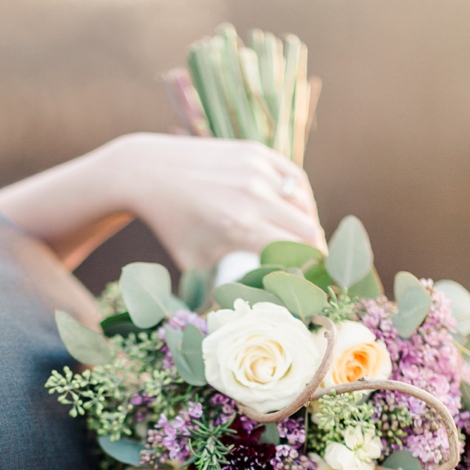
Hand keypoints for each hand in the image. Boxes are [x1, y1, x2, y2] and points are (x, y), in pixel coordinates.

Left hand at [0, 131, 324, 273]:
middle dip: (316, 252)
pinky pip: (295, 179)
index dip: (312, 272)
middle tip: (314, 268)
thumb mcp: (197, 264)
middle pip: (308, 230)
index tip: (316, 286)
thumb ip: (223, 286)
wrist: (153, 173)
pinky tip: (296, 213)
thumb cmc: (175, 227)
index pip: (298, 252)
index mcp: (239, 228)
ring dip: (308, 225)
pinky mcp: (257, 153)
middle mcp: (253, 196)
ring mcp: (257, 170)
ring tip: (302, 243)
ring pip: (305, 203)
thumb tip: (250, 317)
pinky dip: (300, 198)